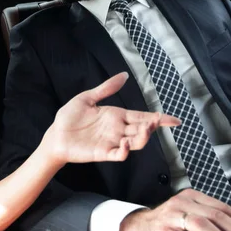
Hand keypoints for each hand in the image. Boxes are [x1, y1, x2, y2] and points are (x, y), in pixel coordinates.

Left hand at [45, 72, 180, 164]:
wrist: (55, 135)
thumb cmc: (69, 118)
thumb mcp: (87, 98)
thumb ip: (106, 88)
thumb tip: (124, 75)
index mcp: (116, 116)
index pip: (142, 116)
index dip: (159, 118)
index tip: (175, 120)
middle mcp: (118, 130)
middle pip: (142, 129)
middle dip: (153, 126)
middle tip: (157, 121)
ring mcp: (112, 142)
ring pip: (135, 143)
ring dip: (143, 138)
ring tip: (145, 130)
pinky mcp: (102, 153)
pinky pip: (118, 154)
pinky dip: (124, 151)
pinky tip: (124, 142)